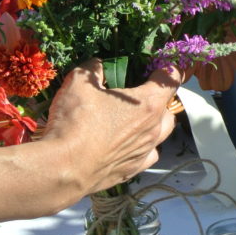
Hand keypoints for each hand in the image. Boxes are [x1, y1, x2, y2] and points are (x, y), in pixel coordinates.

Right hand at [42, 59, 181, 196]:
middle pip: (168, 107)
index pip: (172, 79)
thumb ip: (92, 68)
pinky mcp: (134, 169)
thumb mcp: (79, 83)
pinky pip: (148, 154)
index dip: (168, 68)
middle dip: (158, 97)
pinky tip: (129, 143)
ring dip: (154, 122)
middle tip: (138, 92)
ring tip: (134, 118)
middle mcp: (153, 128)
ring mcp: (145, 151)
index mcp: (147, 103)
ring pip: (162, 132)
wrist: (64, 168)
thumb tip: (97, 64)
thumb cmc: (76, 122)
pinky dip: (144, 146)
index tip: (157, 65)